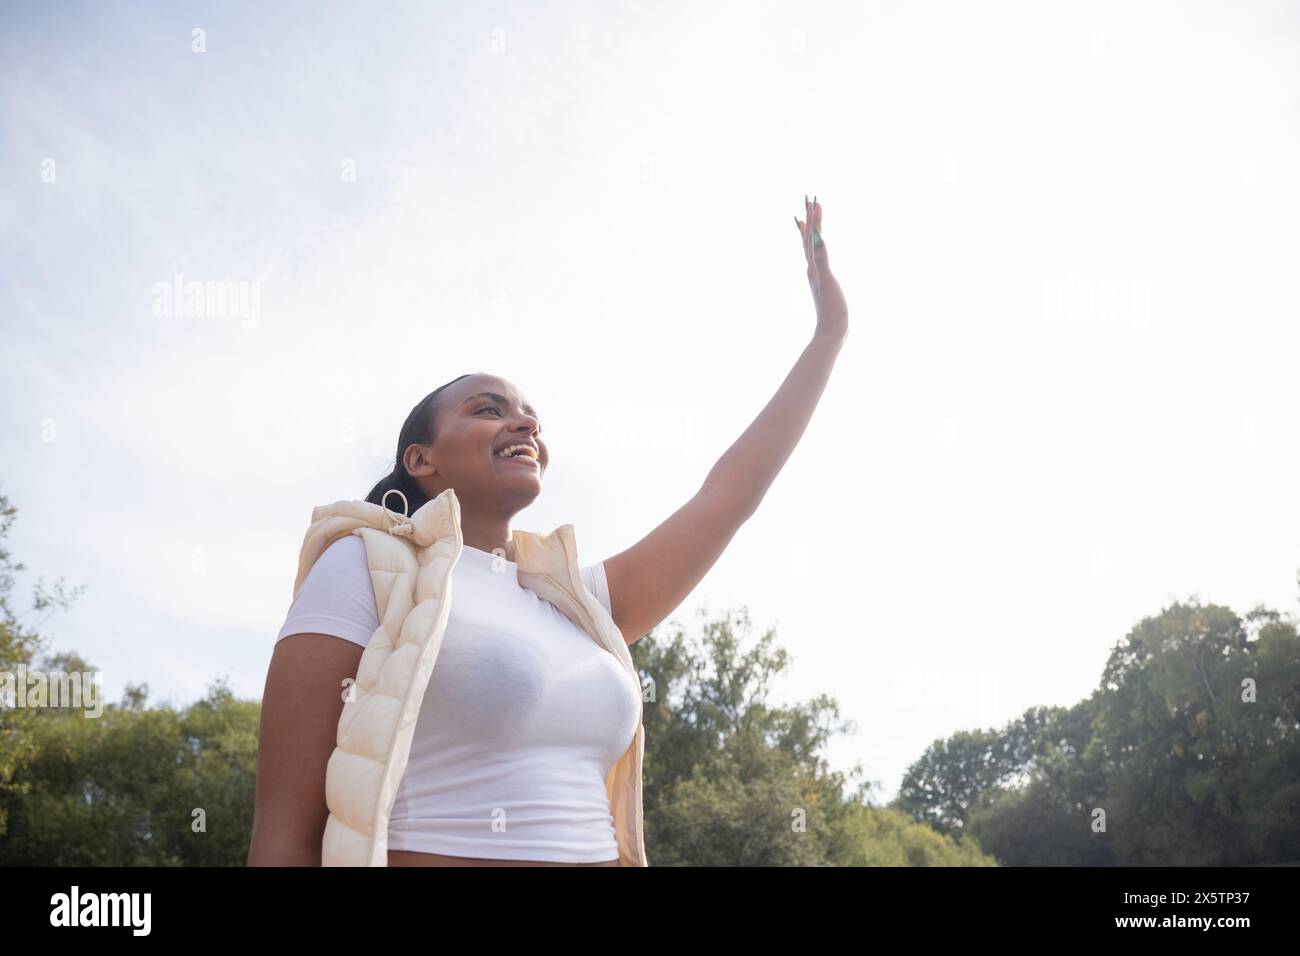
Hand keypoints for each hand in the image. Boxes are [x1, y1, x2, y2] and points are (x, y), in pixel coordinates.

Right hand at [794, 196, 847, 340]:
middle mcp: (813, 269)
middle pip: (808, 238)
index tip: (804, 212)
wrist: (830, 330)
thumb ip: (825, 283)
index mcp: (814, 271)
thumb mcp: (828, 291)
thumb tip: (822, 276)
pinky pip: (821, 259)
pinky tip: (818, 234)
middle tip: (808, 198)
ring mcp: (817, 273)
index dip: (806, 227)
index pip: (808, 244)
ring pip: (812, 243)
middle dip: (809, 218)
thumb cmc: (832, 314)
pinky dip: (818, 246)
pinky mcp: (824, 279)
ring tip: (814, 205)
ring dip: (813, 224)